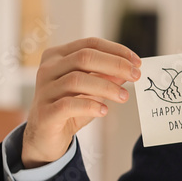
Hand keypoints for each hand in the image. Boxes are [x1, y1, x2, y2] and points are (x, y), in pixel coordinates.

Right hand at [22, 37, 140, 168]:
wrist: (46, 136)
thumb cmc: (70, 107)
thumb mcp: (92, 89)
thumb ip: (107, 76)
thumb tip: (129, 69)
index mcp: (58, 56)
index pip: (90, 44)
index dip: (116, 50)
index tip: (137, 62)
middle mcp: (48, 69)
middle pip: (84, 57)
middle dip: (115, 65)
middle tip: (136, 76)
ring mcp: (44, 90)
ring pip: (77, 80)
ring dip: (106, 87)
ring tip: (124, 97)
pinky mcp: (45, 113)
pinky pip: (68, 104)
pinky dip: (90, 106)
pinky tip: (104, 111)